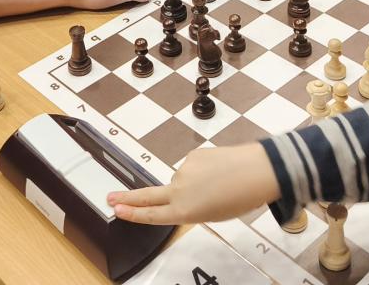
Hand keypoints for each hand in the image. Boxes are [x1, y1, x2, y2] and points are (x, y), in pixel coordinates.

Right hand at [109, 144, 278, 224]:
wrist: (258, 171)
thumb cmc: (242, 197)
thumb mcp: (215, 214)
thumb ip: (193, 208)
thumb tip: (185, 196)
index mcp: (185, 211)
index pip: (151, 214)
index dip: (132, 213)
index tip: (117, 210)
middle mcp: (180, 191)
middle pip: (147, 194)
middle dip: (127, 197)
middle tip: (110, 197)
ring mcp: (184, 170)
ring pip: (181, 180)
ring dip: (193, 183)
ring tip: (218, 185)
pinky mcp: (193, 155)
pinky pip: (192, 166)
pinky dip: (201, 170)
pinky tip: (218, 171)